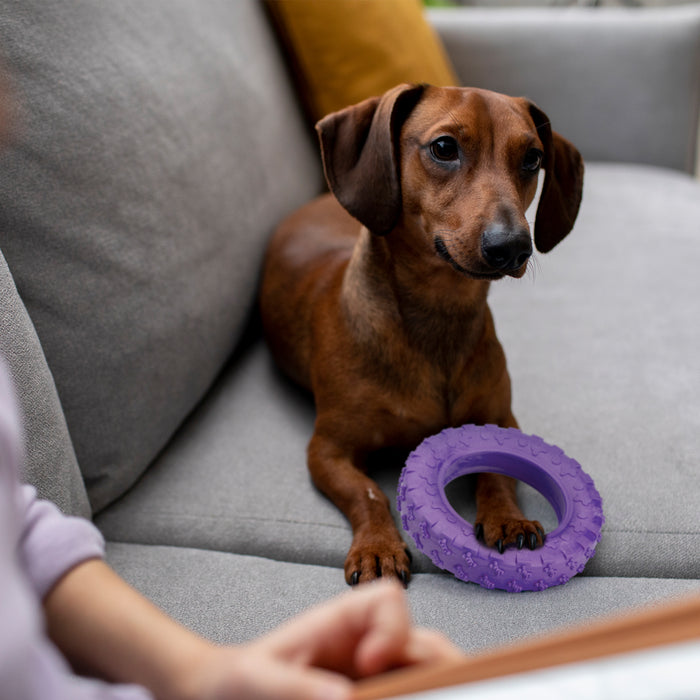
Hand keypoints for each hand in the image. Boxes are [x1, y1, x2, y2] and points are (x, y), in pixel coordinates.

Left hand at [45, 559, 460, 699]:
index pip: (387, 599)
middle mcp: (363, 642)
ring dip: (430, 688)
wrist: (224, 696)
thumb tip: (346, 697)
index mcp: (340, 620)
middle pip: (420, 638)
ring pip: (423, 670)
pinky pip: (406, 691)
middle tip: (431, 696)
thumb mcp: (259, 680)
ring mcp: (370, 671)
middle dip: (435, 665)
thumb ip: (297, 688)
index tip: (370, 665)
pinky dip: (413, 697)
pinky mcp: (369, 693)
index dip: (392, 627)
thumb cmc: (237, 679)